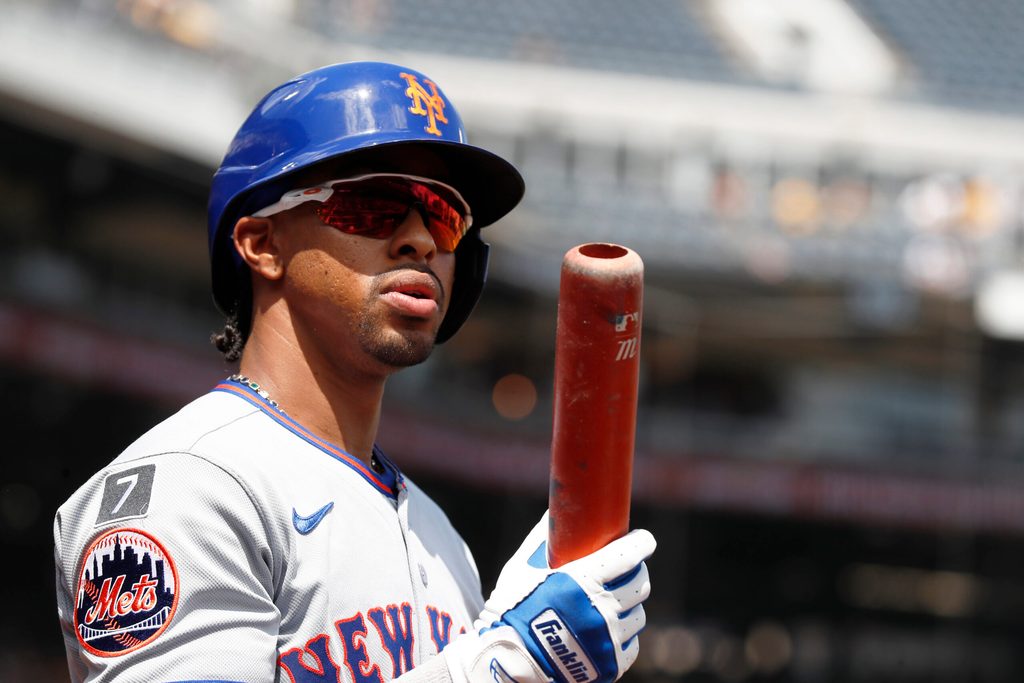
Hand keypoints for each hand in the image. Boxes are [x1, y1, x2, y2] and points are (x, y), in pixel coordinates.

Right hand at [444, 513, 654, 682]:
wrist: (508, 661)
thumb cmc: (512, 609)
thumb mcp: (522, 569)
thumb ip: (541, 541)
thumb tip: (554, 512)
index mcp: (583, 580)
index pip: (628, 555)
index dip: (642, 543)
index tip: (644, 539)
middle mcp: (602, 609)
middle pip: (640, 583)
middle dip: (638, 571)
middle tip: (629, 568)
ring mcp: (609, 638)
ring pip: (638, 614)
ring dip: (630, 604)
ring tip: (616, 601)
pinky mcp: (612, 663)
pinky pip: (631, 643)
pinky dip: (624, 634)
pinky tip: (612, 628)